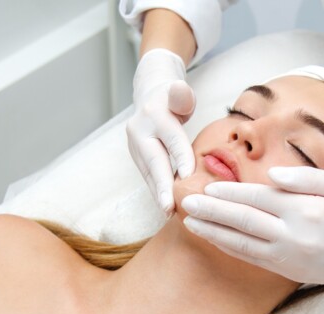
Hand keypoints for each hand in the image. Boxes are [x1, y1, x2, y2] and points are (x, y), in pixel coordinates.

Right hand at [126, 49, 195, 216]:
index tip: (189, 179)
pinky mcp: (135, 155)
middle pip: (154, 161)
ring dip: (158, 193)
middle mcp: (139, 130)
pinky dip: (156, 190)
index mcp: (155, 114)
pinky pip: (147, 174)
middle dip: (162, 185)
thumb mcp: (181, 92)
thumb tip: (180, 91)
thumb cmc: (174, 98)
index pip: (172, 140)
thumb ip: (182, 94)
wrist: (150, 96)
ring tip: (168, 211)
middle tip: (169, 206)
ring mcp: (134, 144)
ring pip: (148, 171)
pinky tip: (165, 205)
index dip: (181, 159)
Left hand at [181, 166, 323, 288]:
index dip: (230, 192)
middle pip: (243, 220)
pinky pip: (253, 259)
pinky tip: (216, 240)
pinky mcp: (290, 271)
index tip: (207, 187)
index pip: (258, 198)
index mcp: (305, 209)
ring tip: (191, 223)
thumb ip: (305, 178)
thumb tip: (271, 175)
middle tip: (185, 203)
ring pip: (242, 244)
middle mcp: (293, 235)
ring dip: (214, 233)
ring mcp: (290, 257)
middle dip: (212, 211)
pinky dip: (232, 249)